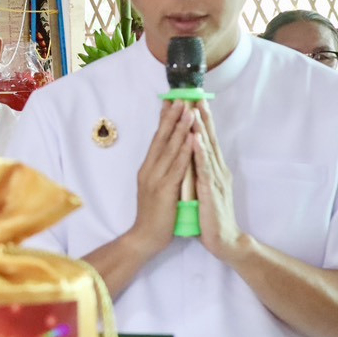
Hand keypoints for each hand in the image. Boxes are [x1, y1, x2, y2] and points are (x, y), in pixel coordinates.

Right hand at [128, 100, 196, 257]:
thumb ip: (161, 172)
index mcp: (147, 169)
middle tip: (180, 98)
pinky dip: (185, 150)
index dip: (164, 120)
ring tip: (188, 110)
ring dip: (180, 128)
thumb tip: (170, 156)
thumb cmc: (154, 215)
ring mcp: (156, 179)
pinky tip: (192, 138)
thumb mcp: (155, 188)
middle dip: (172, 117)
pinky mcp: (165, 190)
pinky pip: (177, 166)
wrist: (145, 238)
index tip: (170, 102)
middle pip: (161, 138)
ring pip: (170, 148)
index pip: (156, 139)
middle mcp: (149, 170)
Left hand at [191, 105, 242, 261]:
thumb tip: (193, 155)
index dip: (202, 121)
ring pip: (208, 150)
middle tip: (197, 96)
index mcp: (215, 170)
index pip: (208, 140)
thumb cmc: (212, 216)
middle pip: (210, 139)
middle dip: (203, 117)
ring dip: (201, 129)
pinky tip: (196, 139)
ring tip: (195, 110)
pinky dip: (200, 153)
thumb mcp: (205, 188)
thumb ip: (201, 172)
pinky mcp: (211, 192)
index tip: (195, 101)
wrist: (225, 240)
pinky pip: (204, 169)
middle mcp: (218, 171)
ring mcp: (216, 180)